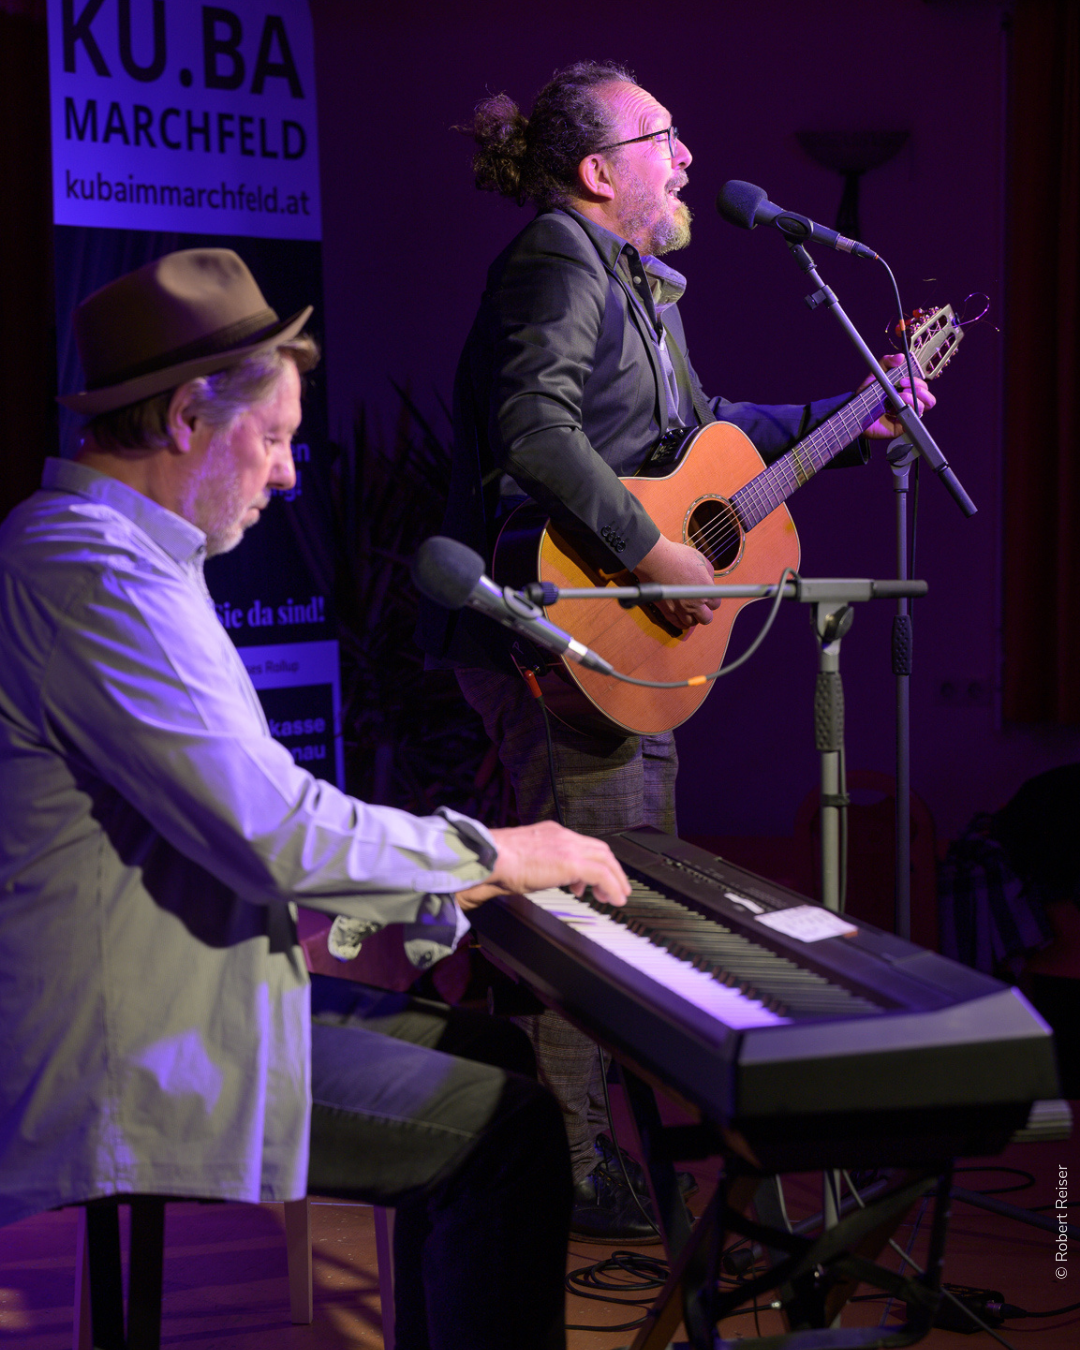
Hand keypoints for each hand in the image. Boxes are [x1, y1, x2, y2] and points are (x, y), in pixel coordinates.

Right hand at [454, 821, 630, 909]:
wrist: (491, 857)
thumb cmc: (496, 861)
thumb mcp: (522, 858)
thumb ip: (537, 865)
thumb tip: (539, 878)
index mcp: (551, 832)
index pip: (582, 844)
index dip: (592, 862)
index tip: (590, 882)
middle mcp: (563, 835)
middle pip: (600, 850)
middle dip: (612, 869)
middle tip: (615, 888)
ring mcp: (568, 847)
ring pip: (606, 860)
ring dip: (615, 879)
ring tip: (617, 896)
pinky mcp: (571, 862)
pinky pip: (602, 875)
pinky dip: (612, 887)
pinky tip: (614, 899)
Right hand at [633, 534, 718, 629]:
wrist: (655, 559)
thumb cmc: (677, 556)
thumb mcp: (701, 559)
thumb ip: (709, 574)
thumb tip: (709, 582)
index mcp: (705, 589)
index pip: (715, 604)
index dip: (712, 600)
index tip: (708, 596)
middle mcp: (695, 602)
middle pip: (706, 618)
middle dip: (705, 612)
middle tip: (701, 605)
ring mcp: (680, 608)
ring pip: (692, 623)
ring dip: (693, 618)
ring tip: (690, 609)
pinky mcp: (667, 610)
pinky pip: (677, 623)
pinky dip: (681, 622)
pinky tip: (682, 616)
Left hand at [859, 353, 935, 438]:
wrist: (856, 413)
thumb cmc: (868, 396)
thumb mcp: (876, 375)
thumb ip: (886, 363)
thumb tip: (901, 356)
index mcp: (908, 391)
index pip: (923, 386)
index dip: (918, 381)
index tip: (902, 379)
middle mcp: (911, 404)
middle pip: (929, 398)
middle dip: (919, 389)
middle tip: (902, 386)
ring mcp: (908, 415)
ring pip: (925, 407)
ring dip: (914, 399)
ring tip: (900, 396)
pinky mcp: (902, 426)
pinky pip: (913, 419)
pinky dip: (908, 411)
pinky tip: (895, 409)